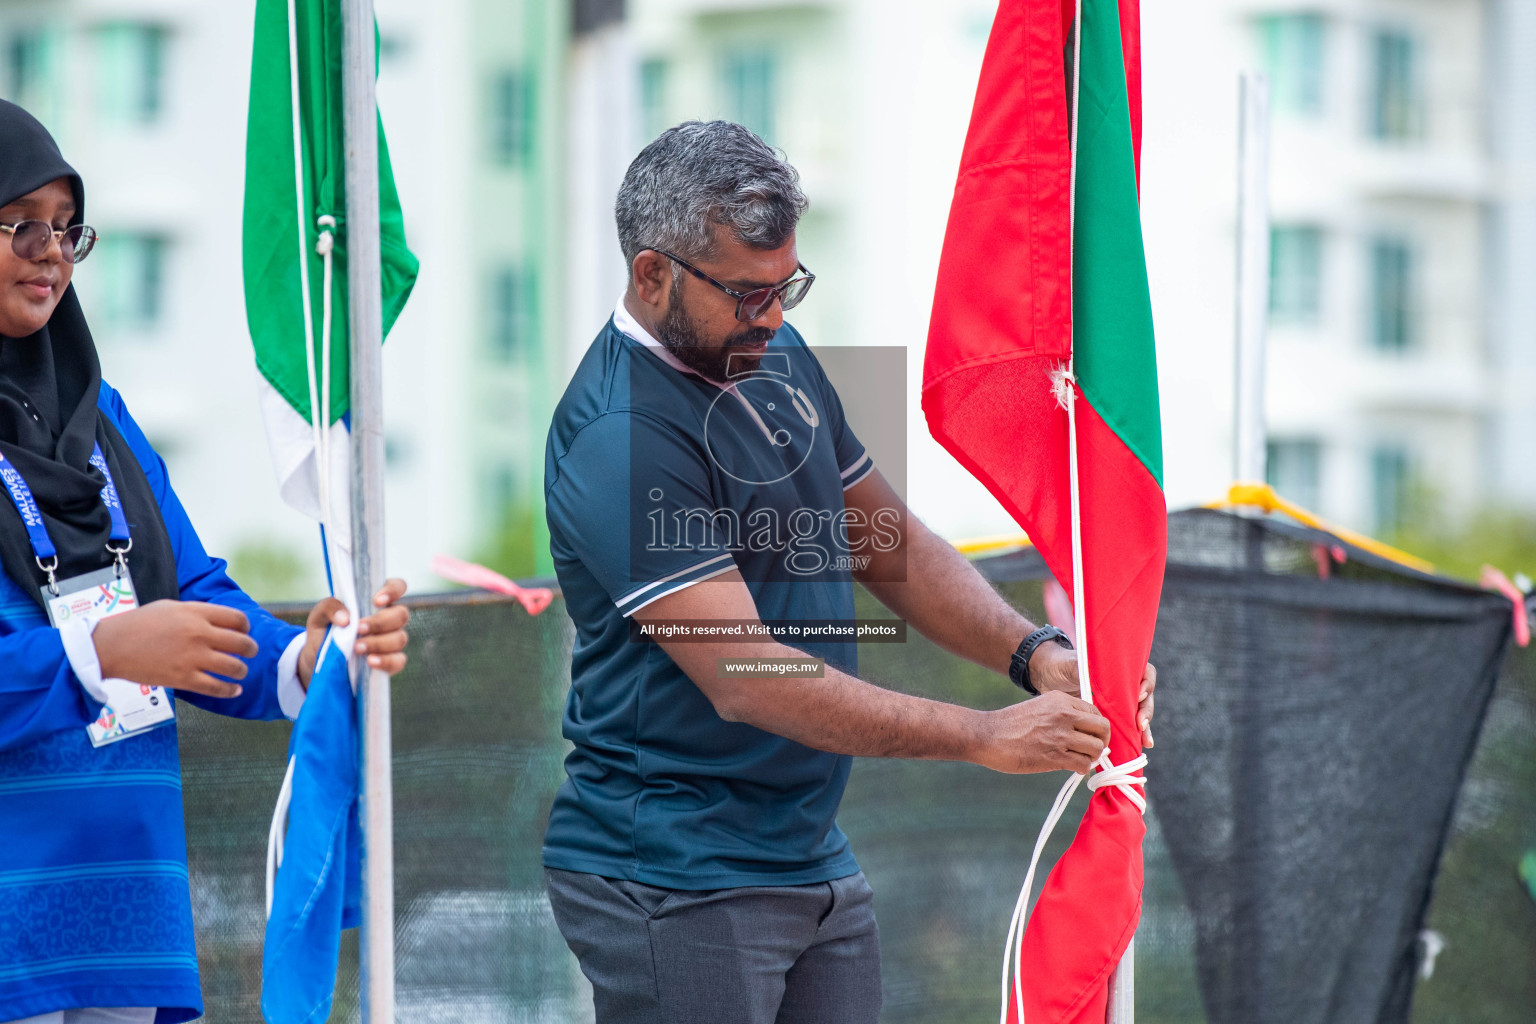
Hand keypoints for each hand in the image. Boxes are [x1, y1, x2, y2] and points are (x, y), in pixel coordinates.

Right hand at [93, 600, 258, 698]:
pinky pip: (216, 688)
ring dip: (242, 670)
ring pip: (234, 667)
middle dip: (251, 649)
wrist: (112, 645)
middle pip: (242, 643)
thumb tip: (217, 621)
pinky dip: (230, 691)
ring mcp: (193, 657)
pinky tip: (234, 690)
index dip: (246, 627)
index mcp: (196, 613)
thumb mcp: (171, 607)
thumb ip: (197, 613)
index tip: (245, 632)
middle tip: (250, 652)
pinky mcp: (183, 678)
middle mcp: (199, 634)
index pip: (237, 618)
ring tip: (240, 671)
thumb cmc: (138, 624)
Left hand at [298, 578, 409, 686]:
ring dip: (379, 642)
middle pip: (401, 614)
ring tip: (356, 648)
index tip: (376, 601)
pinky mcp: (391, 662)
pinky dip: (385, 661)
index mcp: (377, 601)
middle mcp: (389, 619)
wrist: (319, 661)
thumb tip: (346, 618)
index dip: (392, 591)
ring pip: (400, 638)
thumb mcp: (319, 616)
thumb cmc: (325, 631)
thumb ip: (329, 608)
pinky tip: (370, 661)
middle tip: (358, 628)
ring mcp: (392, 641)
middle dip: (380, 622)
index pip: (397, 587)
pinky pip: (398, 661)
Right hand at [971, 690, 1109, 773]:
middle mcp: (1064, 715)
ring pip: (1096, 748)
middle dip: (1101, 742)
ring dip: (1091, 757)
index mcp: (1060, 700)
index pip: (1095, 712)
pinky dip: (1081, 768)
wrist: (987, 735)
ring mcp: (1060, 735)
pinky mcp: (1054, 756)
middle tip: (1092, 749)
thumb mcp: (1039, 707)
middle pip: (1102, 729)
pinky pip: (1083, 764)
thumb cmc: (1011, 724)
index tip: (1090, 736)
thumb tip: (1084, 730)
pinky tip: (1072, 767)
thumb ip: (1062, 714)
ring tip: (1080, 759)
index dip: (1096, 727)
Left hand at [1032, 646, 1156, 748]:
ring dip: (1145, 728)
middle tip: (1140, 723)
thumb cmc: (1068, 665)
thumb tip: (1097, 674)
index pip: (1146, 674)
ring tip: (1145, 741)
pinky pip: (1128, 725)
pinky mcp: (1114, 715)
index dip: (1147, 684)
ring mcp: (1122, 701)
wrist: (1053, 676)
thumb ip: (1088, 667)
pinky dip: (1134, 735)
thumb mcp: (1078, 663)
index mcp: (1123, 668)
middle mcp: (1126, 685)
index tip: (1138, 695)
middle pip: (1146, 698)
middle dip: (1146, 711)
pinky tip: (1140, 745)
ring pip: (1140, 713)